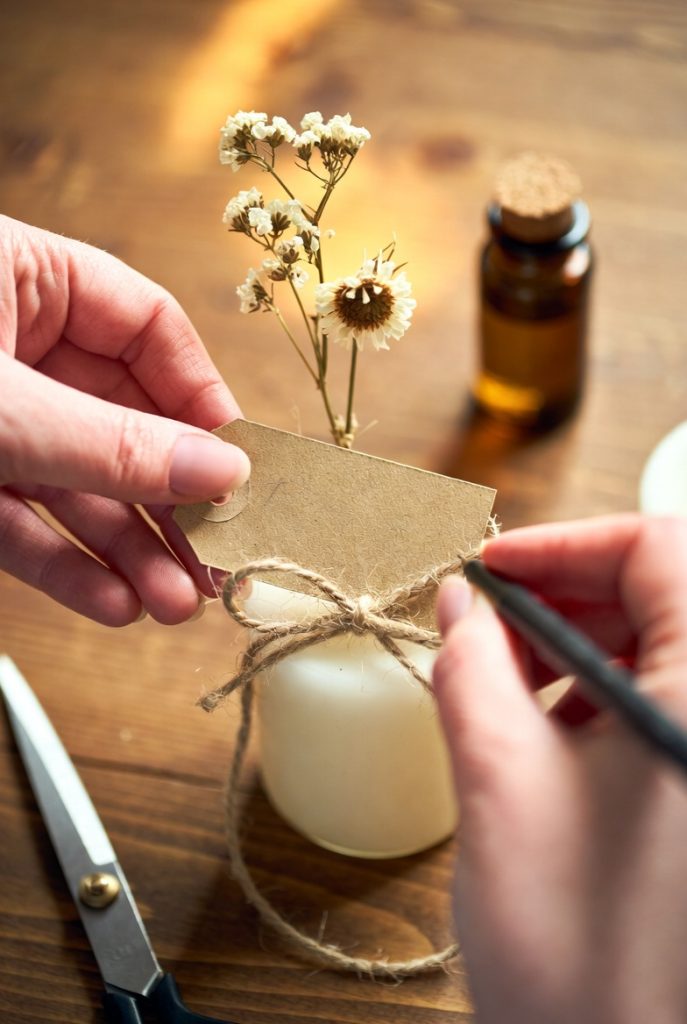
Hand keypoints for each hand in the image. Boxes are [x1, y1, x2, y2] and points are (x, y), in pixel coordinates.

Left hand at [0, 216, 249, 625]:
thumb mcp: (1, 407)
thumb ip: (111, 443)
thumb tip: (221, 473)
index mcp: (26, 279)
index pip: (150, 331)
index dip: (203, 401)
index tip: (242, 469)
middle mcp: (13, 348)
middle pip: (124, 423)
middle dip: (169, 501)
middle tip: (219, 560)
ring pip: (77, 484)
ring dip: (129, 549)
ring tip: (176, 603)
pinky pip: (22, 523)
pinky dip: (64, 564)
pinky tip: (112, 600)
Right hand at [433, 515, 686, 1023]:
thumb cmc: (576, 948)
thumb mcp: (499, 783)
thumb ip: (473, 667)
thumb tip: (461, 601)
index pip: (657, 548)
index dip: (565, 543)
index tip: (492, 568)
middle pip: (663, 595)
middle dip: (565, 597)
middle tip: (486, 623)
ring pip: (661, 650)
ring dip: (578, 648)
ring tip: (503, 683)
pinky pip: (660, 707)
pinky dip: (599, 699)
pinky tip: (543, 731)